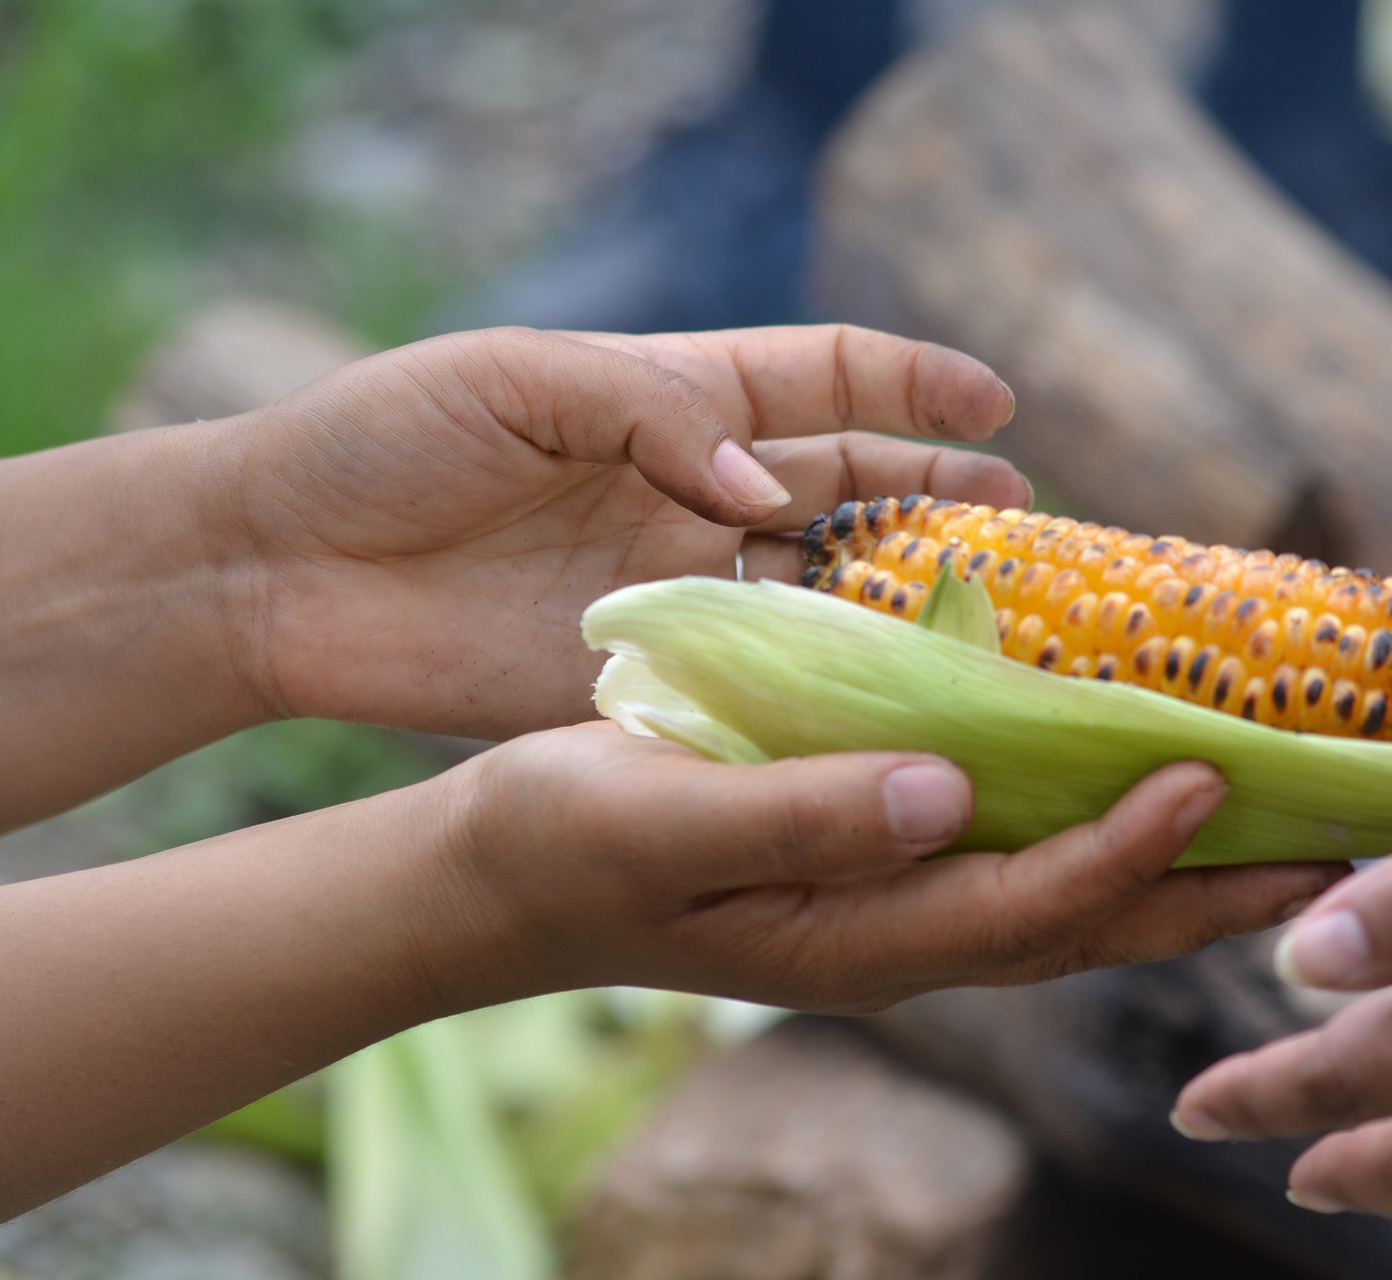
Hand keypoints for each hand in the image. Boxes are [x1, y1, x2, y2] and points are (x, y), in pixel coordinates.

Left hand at [219, 324, 1027, 737]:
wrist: (278, 571)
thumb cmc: (385, 441)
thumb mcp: (519, 382)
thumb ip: (653, 414)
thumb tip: (765, 492)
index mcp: (673, 399)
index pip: (826, 376)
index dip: (916, 383)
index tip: (999, 404)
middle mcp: (696, 494)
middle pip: (853, 487)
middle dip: (942, 498)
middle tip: (1029, 529)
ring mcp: (678, 590)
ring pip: (824, 594)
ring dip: (904, 604)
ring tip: (993, 625)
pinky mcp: (645, 680)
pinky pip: (757, 686)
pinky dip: (825, 697)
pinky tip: (893, 713)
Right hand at [432, 724, 1343, 1013]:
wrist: (498, 881)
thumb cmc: (562, 842)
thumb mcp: (657, 821)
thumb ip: (797, 814)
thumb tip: (946, 792)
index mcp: (852, 938)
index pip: (1025, 903)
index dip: (1124, 848)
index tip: (1211, 776)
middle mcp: (897, 937)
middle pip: (1087, 928)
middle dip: (1212, 894)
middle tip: (1335, 855)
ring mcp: (892, 913)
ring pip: (1068, 905)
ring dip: (1180, 875)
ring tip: (1285, 835)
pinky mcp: (878, 870)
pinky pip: (1018, 863)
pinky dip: (1100, 834)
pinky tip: (1142, 790)